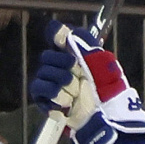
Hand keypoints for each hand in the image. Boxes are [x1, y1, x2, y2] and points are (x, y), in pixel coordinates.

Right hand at [31, 27, 144, 143]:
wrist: (105, 116)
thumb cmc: (107, 89)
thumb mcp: (99, 60)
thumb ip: (79, 41)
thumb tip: (56, 27)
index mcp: (76, 57)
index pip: (57, 40)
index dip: (59, 42)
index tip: (66, 46)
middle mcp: (63, 69)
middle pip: (47, 56)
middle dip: (62, 64)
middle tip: (77, 75)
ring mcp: (54, 85)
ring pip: (43, 72)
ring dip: (60, 81)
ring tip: (74, 91)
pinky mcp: (46, 101)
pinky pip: (37, 88)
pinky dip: (51, 93)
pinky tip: (64, 100)